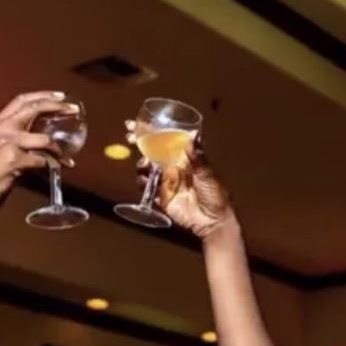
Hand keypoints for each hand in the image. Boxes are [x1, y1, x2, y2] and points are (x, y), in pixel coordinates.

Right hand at [0, 92, 79, 212]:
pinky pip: (42, 161)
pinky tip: (56, 171)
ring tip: (66, 158)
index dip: (43, 95)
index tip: (60, 96)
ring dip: (59, 150)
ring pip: (45, 140)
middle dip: (57, 106)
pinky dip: (52, 167)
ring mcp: (8, 143)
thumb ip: (16, 142)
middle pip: (35, 108)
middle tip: (74, 109)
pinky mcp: (14, 161)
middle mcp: (2, 128)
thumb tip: (43, 144)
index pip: (22, 100)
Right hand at [125, 120, 234, 239]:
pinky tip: (144, 180)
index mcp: (185, 158)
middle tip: (130, 137)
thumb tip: (193, 135)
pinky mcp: (161, 196)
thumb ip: (198, 157)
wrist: (213, 222)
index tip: (138, 124)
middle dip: (139, 142)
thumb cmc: (215, 195)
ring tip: (144, 164)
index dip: (153, 131)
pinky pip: (147, 187)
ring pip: (147, 168)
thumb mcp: (207, 174)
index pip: (166, 140)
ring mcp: (166, 181)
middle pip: (152, 151)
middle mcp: (173, 167)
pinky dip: (142, 182)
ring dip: (141, 163)